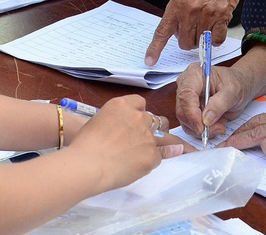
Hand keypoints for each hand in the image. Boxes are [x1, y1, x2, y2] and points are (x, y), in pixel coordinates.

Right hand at [67, 95, 181, 193]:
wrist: (87, 164)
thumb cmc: (85, 145)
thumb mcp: (97, 121)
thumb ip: (114, 121)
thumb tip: (122, 132)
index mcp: (122, 105)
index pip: (140, 102)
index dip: (140, 111)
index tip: (138, 119)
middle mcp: (138, 117)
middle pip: (154, 118)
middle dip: (153, 127)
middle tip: (149, 137)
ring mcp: (147, 136)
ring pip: (165, 135)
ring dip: (167, 140)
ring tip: (181, 145)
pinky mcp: (152, 155)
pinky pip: (162, 154)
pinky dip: (165, 155)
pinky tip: (174, 155)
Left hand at [145, 0, 246, 63]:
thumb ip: (177, 14)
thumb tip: (175, 34)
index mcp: (176, 4)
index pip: (162, 31)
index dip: (155, 48)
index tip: (150, 60)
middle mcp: (189, 10)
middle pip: (184, 42)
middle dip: (188, 41)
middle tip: (194, 29)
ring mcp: (205, 14)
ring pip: (200, 43)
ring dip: (203, 39)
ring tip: (207, 23)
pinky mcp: (221, 17)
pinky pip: (216, 40)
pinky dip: (216, 39)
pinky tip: (216, 27)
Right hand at [176, 63, 254, 138]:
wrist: (239, 86)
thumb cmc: (236, 83)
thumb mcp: (234, 91)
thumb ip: (220, 103)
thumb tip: (206, 119)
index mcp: (195, 74)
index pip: (186, 95)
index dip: (192, 113)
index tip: (202, 127)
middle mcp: (186, 85)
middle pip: (182, 111)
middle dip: (199, 124)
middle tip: (217, 128)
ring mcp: (186, 99)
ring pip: (185, 121)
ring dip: (202, 129)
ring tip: (219, 126)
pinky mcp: (189, 110)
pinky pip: (190, 126)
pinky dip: (202, 131)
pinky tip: (215, 126)